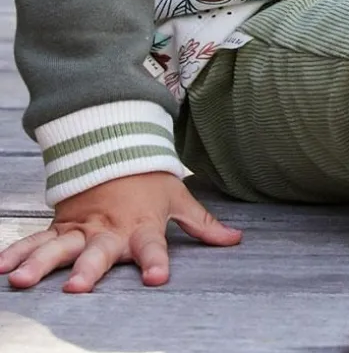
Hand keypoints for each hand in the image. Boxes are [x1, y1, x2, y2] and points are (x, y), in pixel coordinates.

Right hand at [0, 171, 241, 291]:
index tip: (158, 278)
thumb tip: (235, 240)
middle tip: (76, 288)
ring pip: (59, 248)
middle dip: (89, 270)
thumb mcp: (178, 199)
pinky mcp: (59, 225)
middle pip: (98, 252)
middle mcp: (109, 231)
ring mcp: (81, 228)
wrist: (117, 148)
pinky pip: (35, 240)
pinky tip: (1, 269)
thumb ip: (203, 225)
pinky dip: (17, 252)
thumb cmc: (150, 181)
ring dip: (40, 264)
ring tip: (21, 282)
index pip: (153, 247)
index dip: (156, 262)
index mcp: (142, 226)